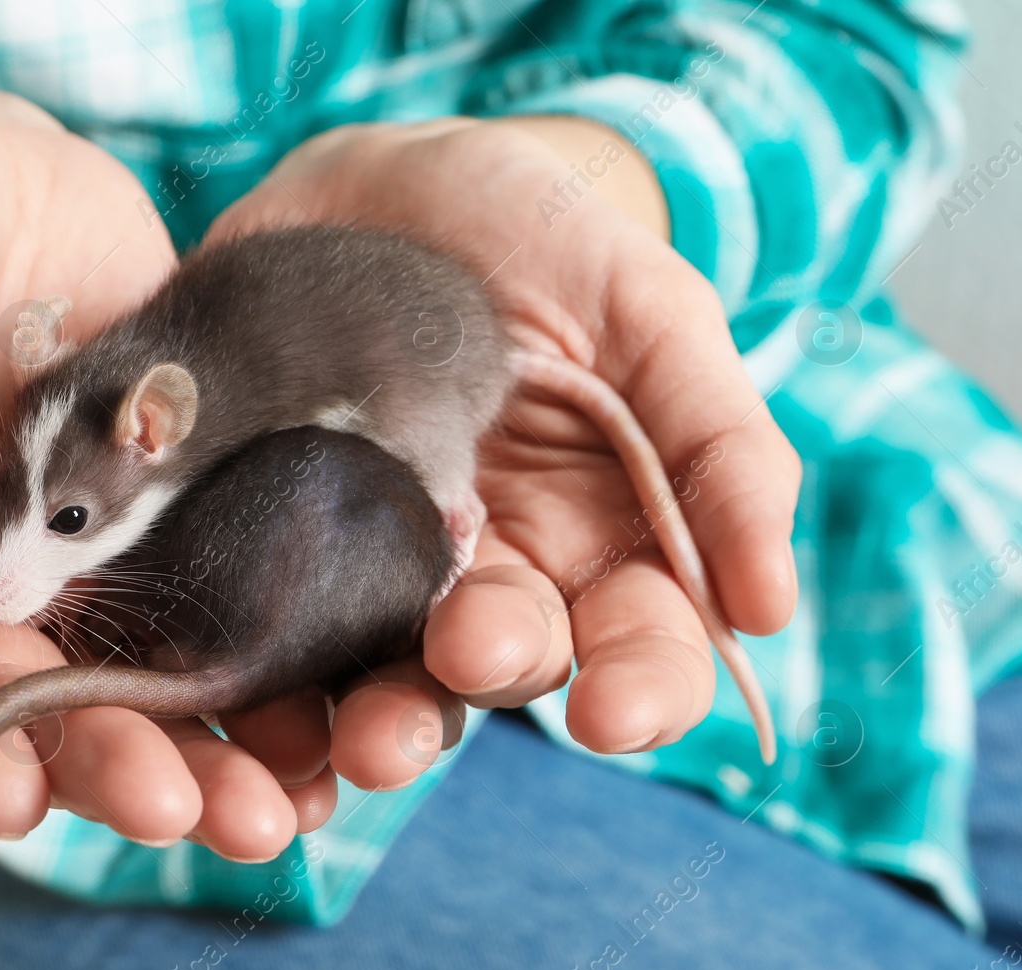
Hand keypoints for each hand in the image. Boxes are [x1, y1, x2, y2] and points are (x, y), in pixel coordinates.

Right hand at [0, 79, 338, 861]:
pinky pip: (193, 617)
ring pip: (113, 687)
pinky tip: (318, 722)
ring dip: (189, 753)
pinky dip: (249, 674)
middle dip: (94, 767)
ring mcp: (52, 566)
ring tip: (272, 809)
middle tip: (180, 810)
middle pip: (9, 709)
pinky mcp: (147, 532)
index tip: (11, 795)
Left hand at [206, 116, 800, 780]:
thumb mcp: (650, 310)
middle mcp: (496, 574)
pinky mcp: (278, 544)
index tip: (616, 714)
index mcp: (605, 538)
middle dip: (491, 676)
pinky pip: (275, 629)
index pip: (645, 646)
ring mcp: (380, 570)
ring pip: (391, 675)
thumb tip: (769, 608)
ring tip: (360, 735)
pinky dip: (269, 675)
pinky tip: (252, 694)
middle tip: (467, 651)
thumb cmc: (544, 238)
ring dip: (382, 718)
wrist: (387, 182)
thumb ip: (720, 444)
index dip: (643, 691)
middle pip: (511, 669)